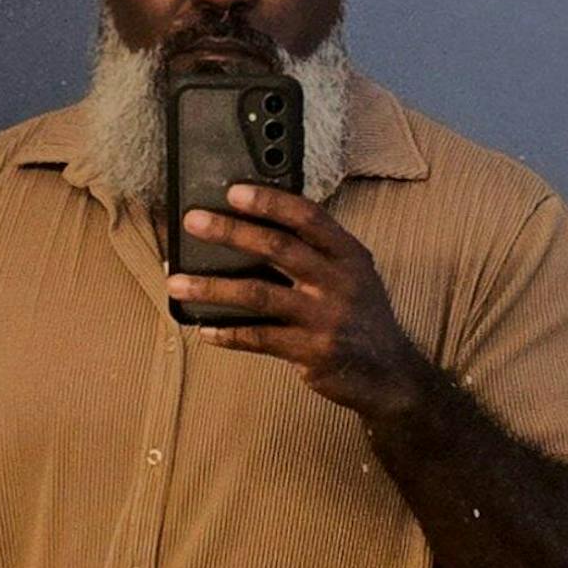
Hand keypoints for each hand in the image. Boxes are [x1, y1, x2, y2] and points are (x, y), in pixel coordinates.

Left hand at [166, 183, 425, 416]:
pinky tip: (204, 330)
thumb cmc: (361, 319)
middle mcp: (339, 281)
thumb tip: (255, 233)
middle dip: (230, 232)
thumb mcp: (354, 277)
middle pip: (277, 248)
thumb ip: (317, 255)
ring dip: (212, 288)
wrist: (391, 375)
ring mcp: (325, 317)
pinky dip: (228, 333)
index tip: (233, 192)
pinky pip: (259, 339)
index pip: (307, 216)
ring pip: (258, 295)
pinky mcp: (312, 352)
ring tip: (176, 283)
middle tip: (193, 222)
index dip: (270, 202)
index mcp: (349, 254)